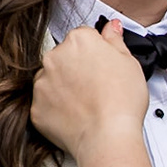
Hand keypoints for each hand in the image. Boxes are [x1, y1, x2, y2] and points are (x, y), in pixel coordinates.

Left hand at [31, 20, 148, 156]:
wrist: (107, 137)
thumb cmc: (121, 102)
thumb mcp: (130, 63)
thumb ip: (116, 41)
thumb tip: (111, 28)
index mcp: (79, 40)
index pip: (83, 37)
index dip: (96, 53)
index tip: (102, 66)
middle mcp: (55, 57)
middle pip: (65, 57)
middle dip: (77, 68)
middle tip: (97, 87)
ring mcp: (42, 83)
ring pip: (52, 79)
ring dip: (65, 88)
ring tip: (87, 104)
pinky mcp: (36, 107)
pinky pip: (45, 104)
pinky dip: (57, 109)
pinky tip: (76, 116)